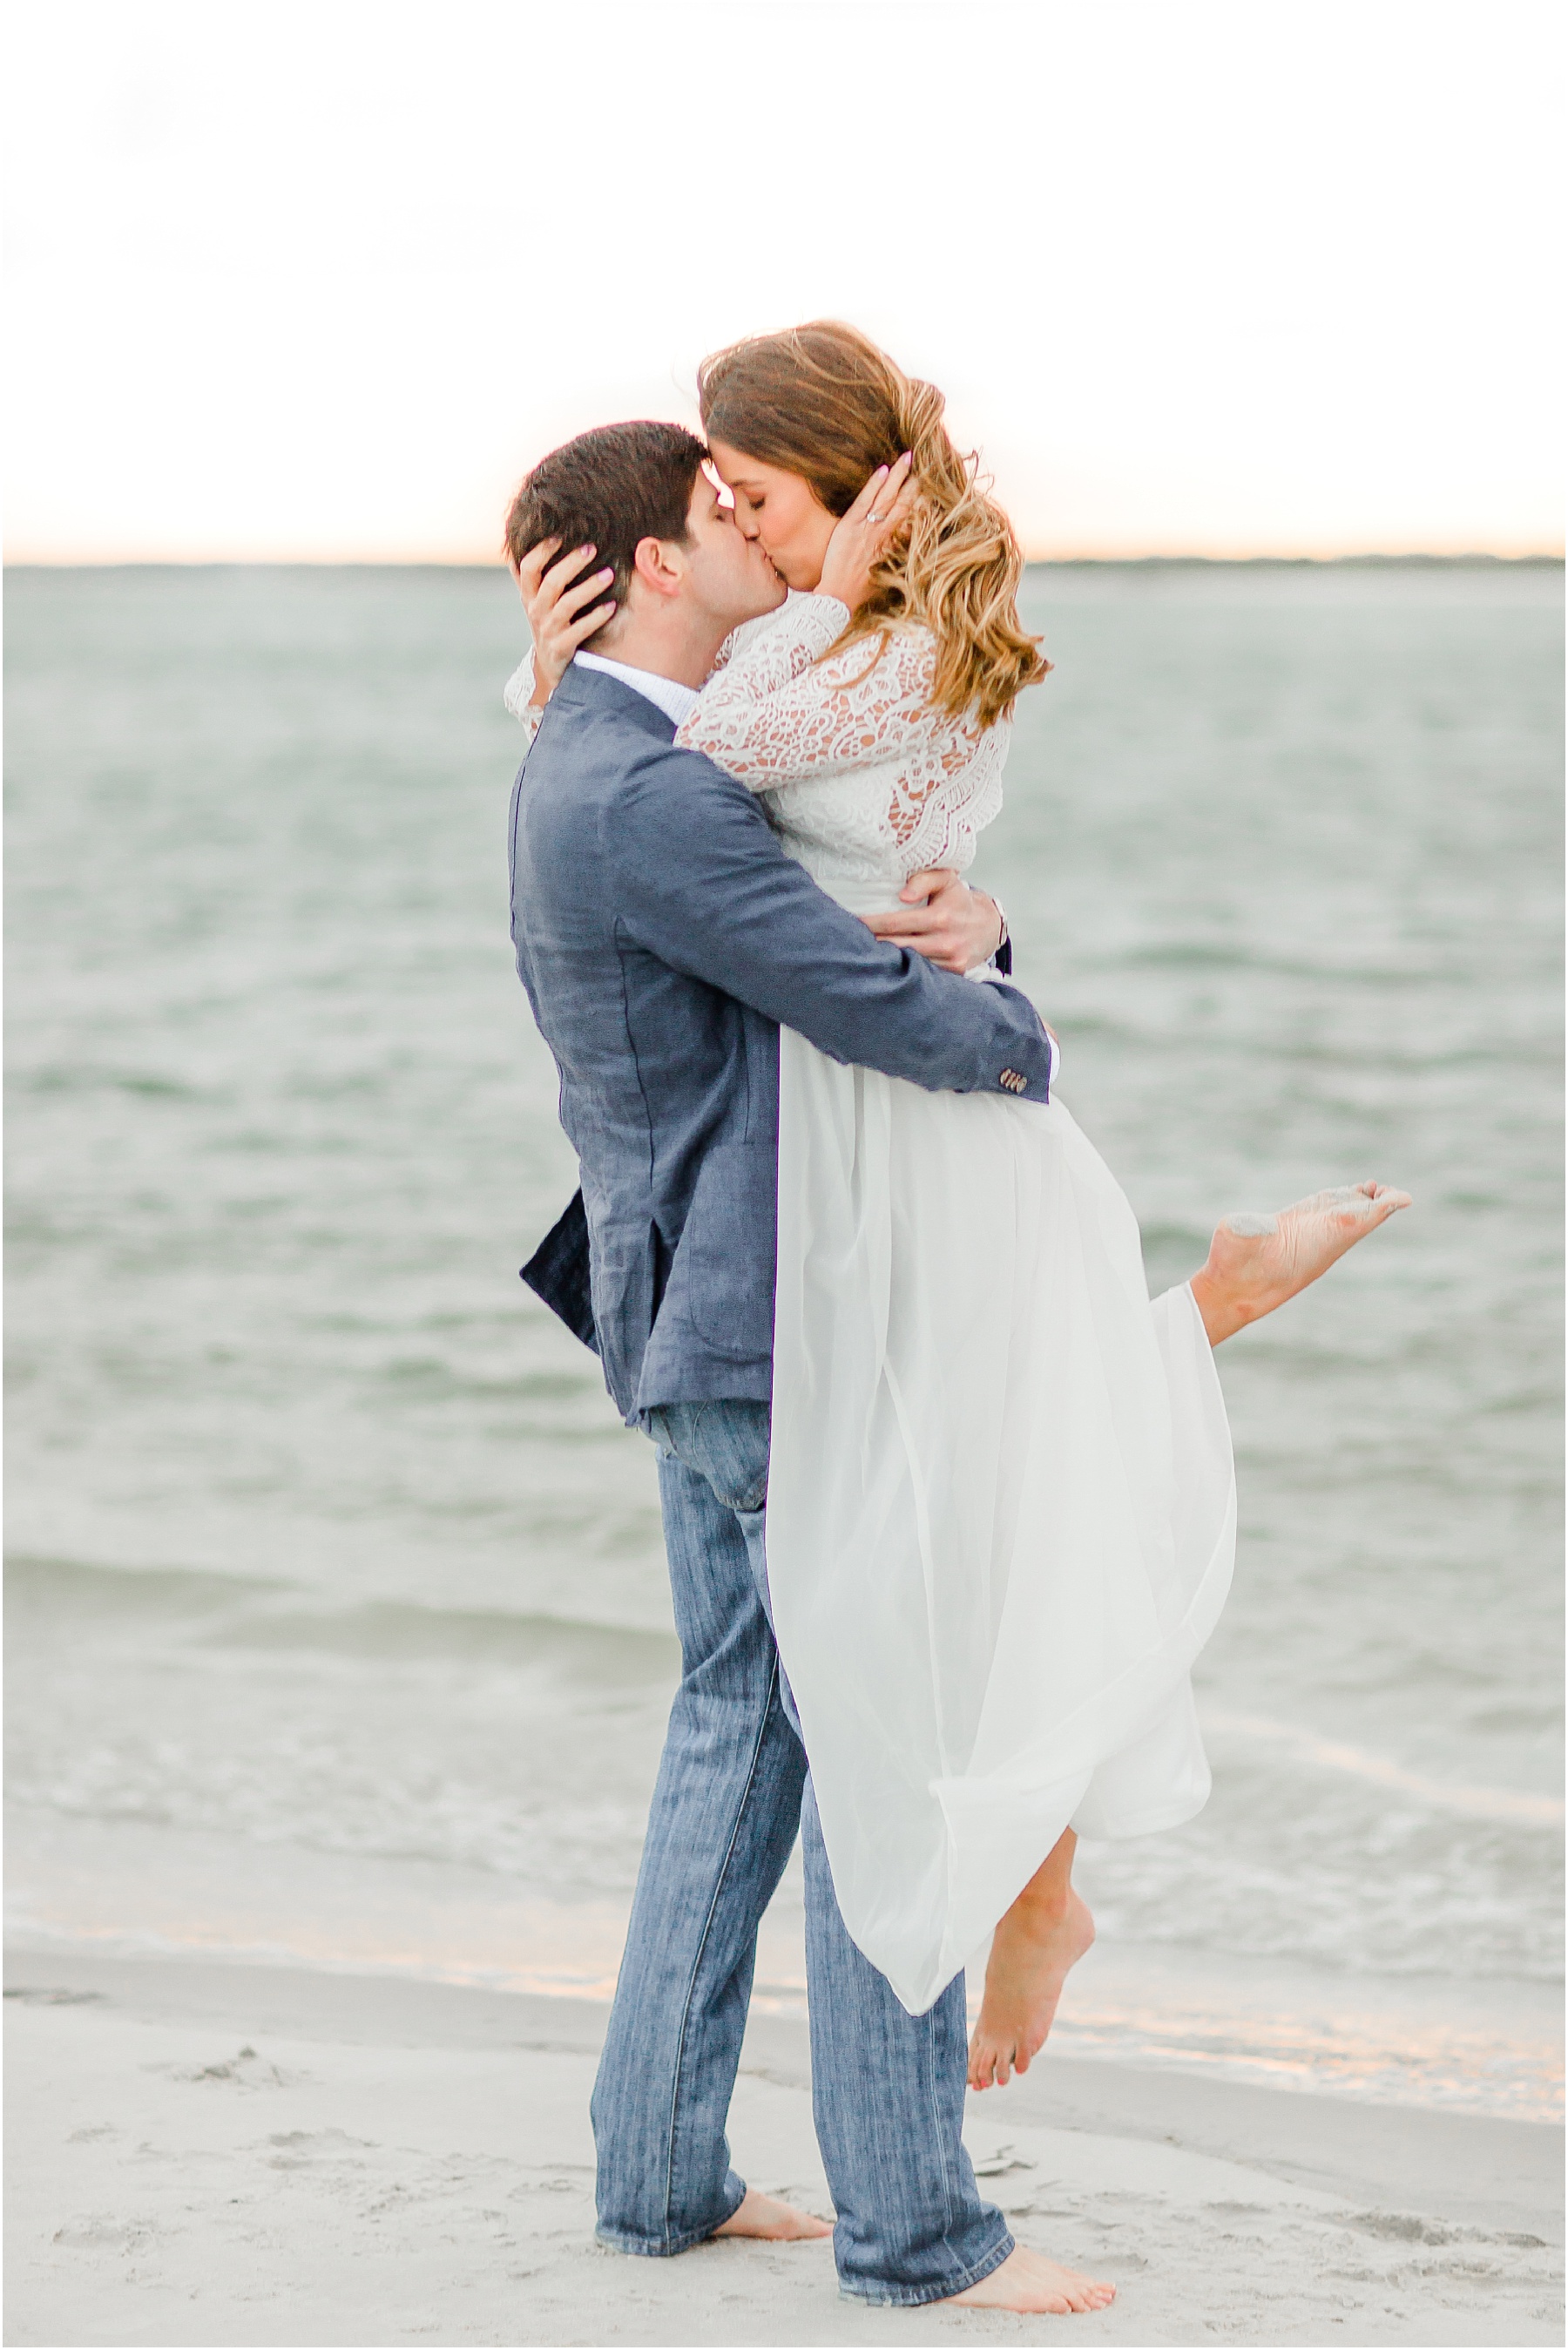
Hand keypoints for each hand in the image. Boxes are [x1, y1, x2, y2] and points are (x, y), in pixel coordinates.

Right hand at [512, 538, 616, 703]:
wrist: (550, 667)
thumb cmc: (548, 624)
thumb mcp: (536, 601)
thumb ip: (533, 576)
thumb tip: (524, 540)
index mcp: (529, 596)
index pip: (527, 568)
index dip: (540, 551)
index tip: (559, 536)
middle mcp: (536, 611)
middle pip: (551, 582)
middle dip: (571, 563)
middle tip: (591, 548)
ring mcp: (549, 630)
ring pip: (567, 604)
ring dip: (589, 587)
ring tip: (609, 574)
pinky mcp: (562, 647)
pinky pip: (580, 630)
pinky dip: (596, 617)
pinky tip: (612, 606)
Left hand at [817, 452, 916, 611]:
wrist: (839, 597)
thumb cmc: (863, 589)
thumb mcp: (888, 572)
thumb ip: (899, 555)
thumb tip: (909, 540)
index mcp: (896, 546)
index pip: (914, 516)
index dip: (923, 498)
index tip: (931, 483)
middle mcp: (885, 535)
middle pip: (905, 502)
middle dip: (915, 480)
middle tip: (923, 460)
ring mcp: (868, 529)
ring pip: (887, 497)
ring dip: (898, 475)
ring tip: (907, 456)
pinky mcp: (850, 526)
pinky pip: (864, 500)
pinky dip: (874, 484)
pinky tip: (883, 469)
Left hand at [861, 868, 1003, 973]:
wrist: (990, 925)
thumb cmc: (959, 899)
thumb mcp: (946, 879)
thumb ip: (923, 879)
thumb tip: (902, 896)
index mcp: (940, 917)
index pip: (895, 923)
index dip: (870, 924)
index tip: (851, 923)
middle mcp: (945, 941)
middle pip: (896, 947)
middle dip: (872, 945)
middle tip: (850, 940)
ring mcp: (949, 960)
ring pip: (908, 963)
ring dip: (886, 960)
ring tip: (864, 953)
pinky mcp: (953, 973)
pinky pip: (923, 972)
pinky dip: (905, 968)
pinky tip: (888, 964)